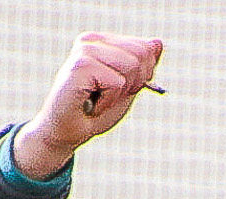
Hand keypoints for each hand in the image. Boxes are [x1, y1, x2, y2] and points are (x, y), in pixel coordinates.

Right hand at [12, 34, 164, 178]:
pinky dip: (109, 101)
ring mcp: (85, 50)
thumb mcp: (127, 87)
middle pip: (141, 55)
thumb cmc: (95, 111)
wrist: (68, 131)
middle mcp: (92, 40)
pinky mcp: (81, 65)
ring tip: (99, 98)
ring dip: (120, 93)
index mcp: (103, 41)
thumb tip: (158, 42)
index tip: (120, 88)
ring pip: (132, 67)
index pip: (144, 48)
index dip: (142, 76)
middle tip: (109, 94)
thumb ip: (142, 66)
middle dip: (134, 83)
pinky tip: (92, 102)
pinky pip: (117, 83)